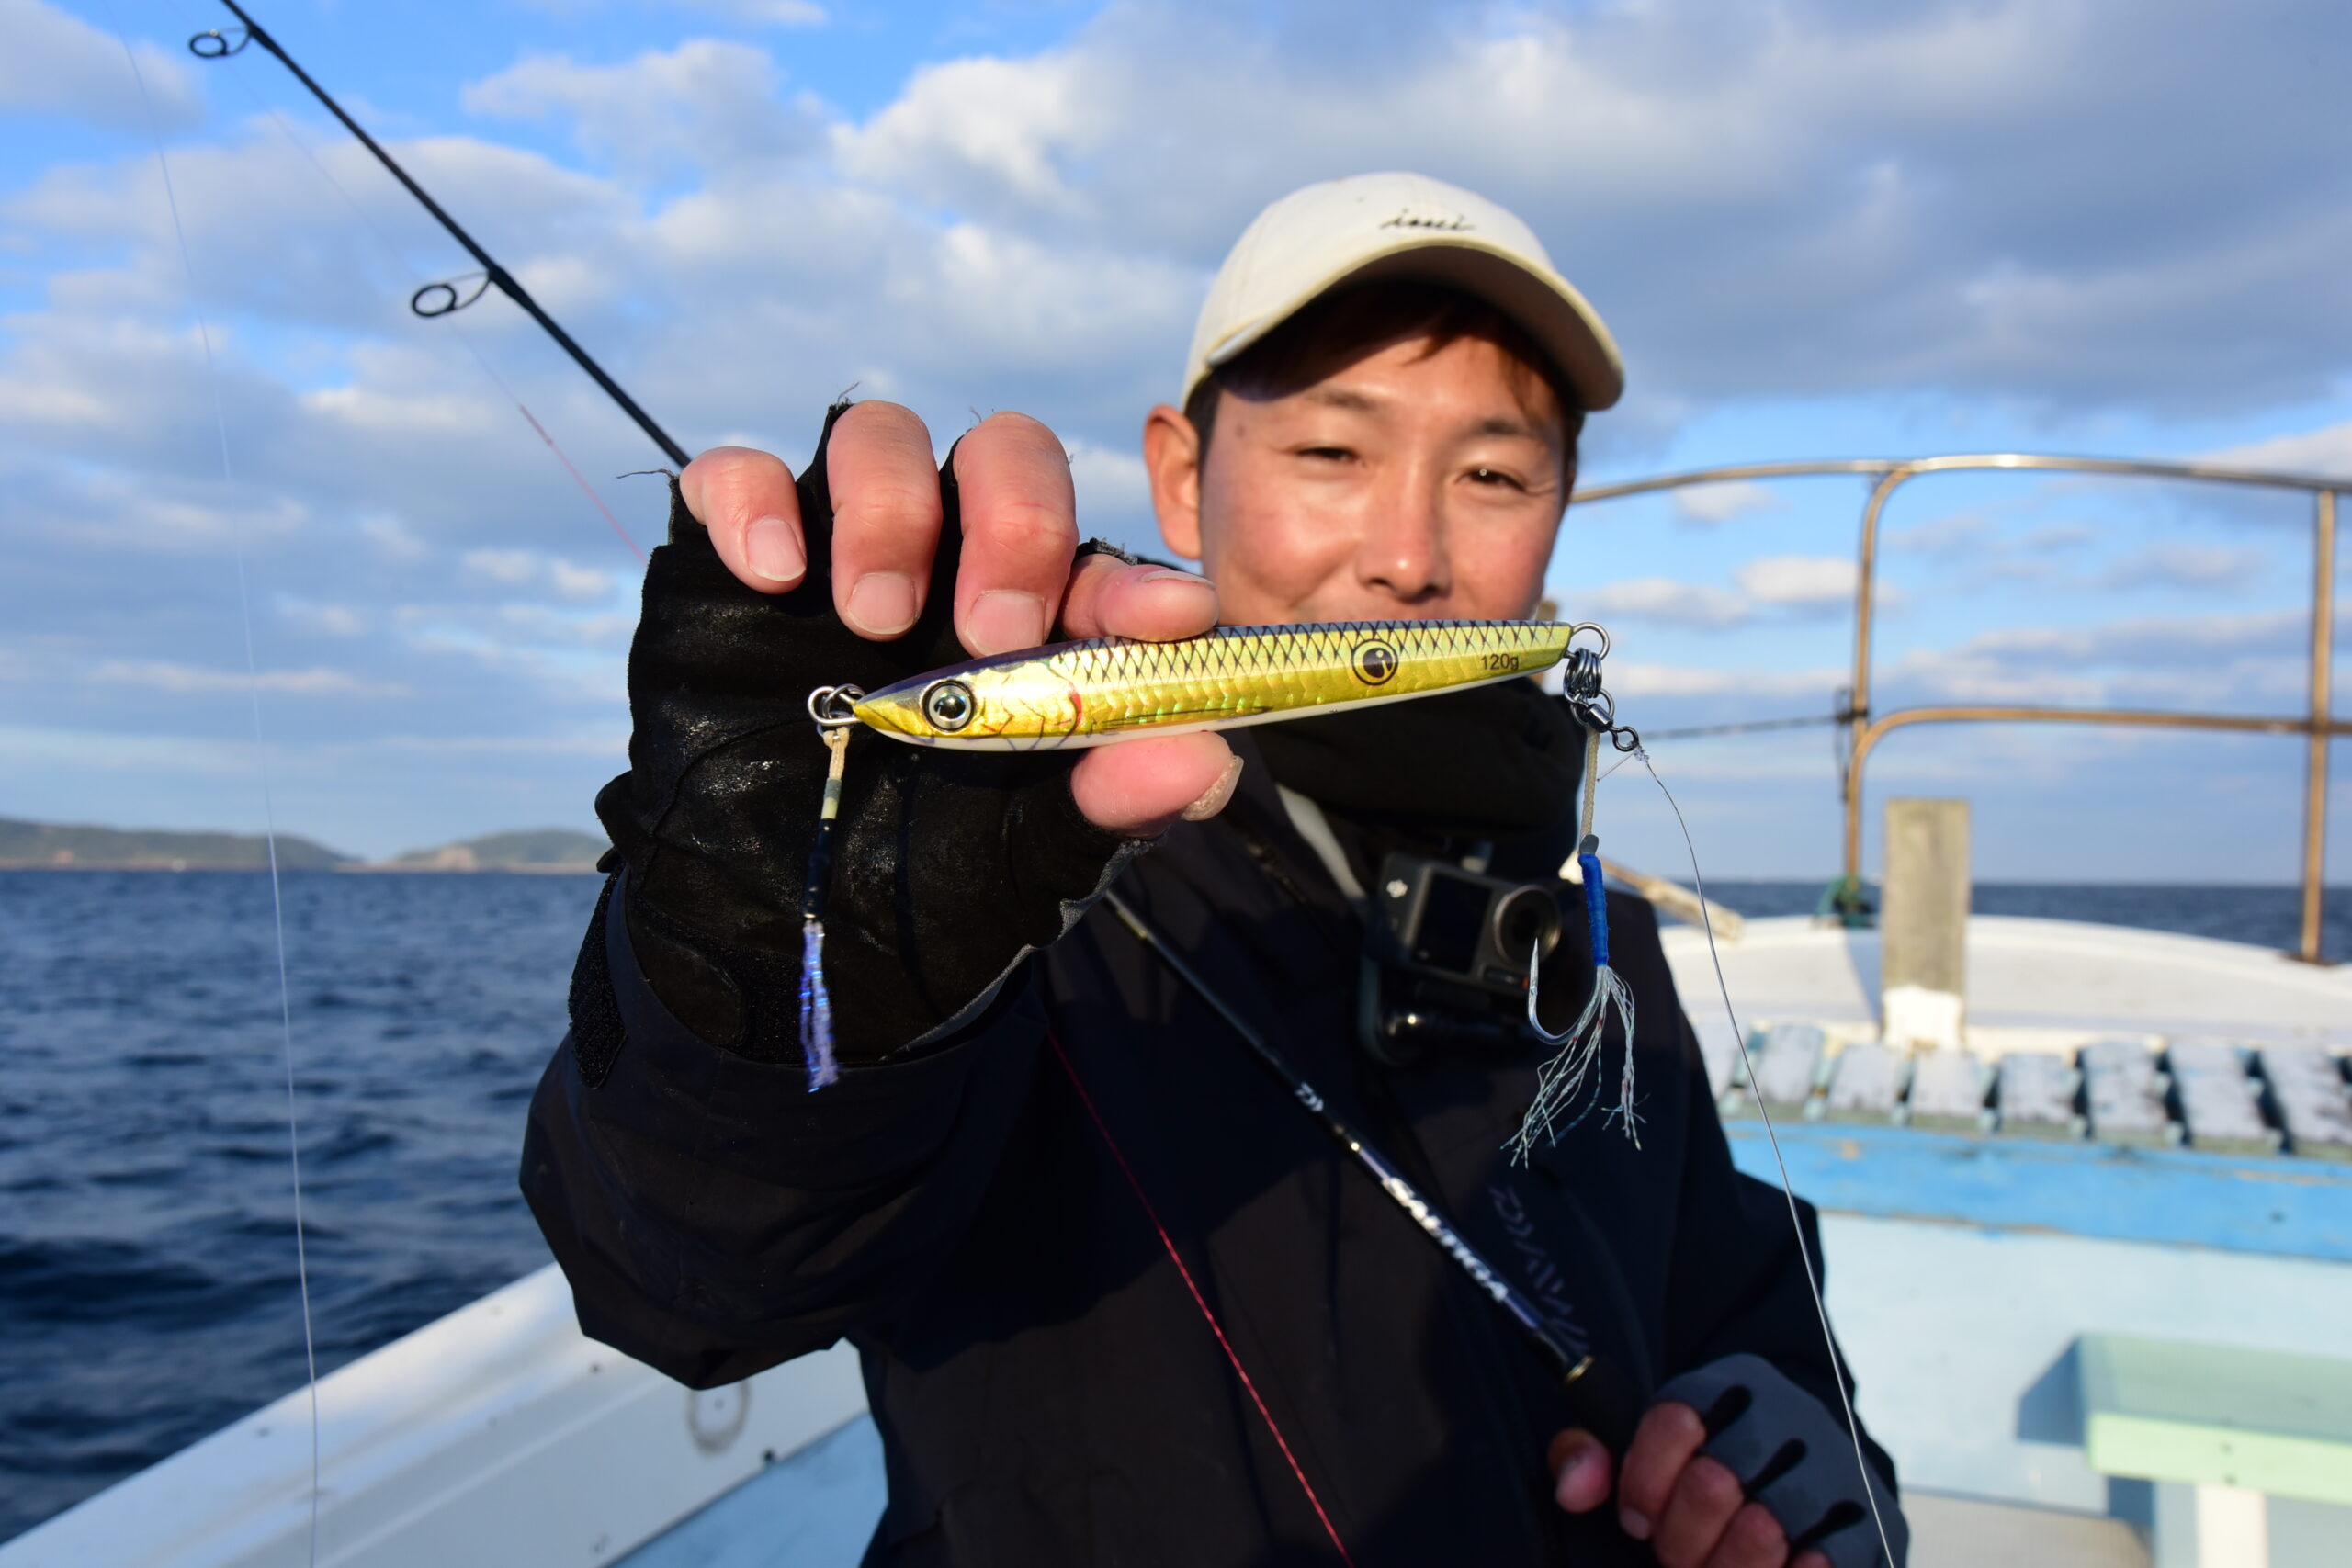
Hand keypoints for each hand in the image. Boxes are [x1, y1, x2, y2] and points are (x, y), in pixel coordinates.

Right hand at [678, 402, 1239, 836]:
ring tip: (876, 618)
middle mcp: (946, 561)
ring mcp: (838, 547)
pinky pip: (736, 472)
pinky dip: (758, 501)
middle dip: (1017, 520)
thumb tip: (1206, 761)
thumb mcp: (1021, 860)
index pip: (1101, 569)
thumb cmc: (916, 882)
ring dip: (892, 506)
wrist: (773, 930)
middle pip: (1004, 452)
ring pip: (879, 433)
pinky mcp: (728, 559)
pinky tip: (777, 576)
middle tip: (996, 629)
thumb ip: (1108, 805)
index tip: (1169, 620)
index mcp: (1035, 625)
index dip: (1138, 585)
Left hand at [1550, 1404, 1829, 1567]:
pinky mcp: (1878, 1522)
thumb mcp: (1648, 1446)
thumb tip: (1574, 1488)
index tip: (1637, 1516)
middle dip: (1680, 1539)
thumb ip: (1592, 1454)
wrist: (1814, 1469)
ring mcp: (1839, 1465)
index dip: (1643, 1481)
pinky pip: (1824, 1564)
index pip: (1675, 1419)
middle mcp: (1791, 1413)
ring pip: (1764, 1530)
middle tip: (1677, 1556)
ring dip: (1727, 1567)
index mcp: (1731, 1383)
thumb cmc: (1710, 1465)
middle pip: (1713, 1483)